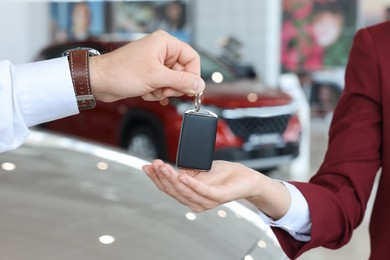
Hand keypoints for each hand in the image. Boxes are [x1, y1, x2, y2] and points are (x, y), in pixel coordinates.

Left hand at [89, 30, 204, 101]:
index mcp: (165, 43)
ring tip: (150, 89)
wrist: (99, 81)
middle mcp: (162, 51)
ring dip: (163, 91)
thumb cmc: (121, 72)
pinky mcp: (149, 74)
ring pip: (173, 82)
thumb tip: (199, 84)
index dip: (192, 75)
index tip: (190, 89)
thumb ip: (181, 81)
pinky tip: (147, 92)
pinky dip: (157, 93)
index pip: (192, 58)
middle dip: (174, 85)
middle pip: (183, 72)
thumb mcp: (156, 77)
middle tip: (164, 90)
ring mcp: (155, 63)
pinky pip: (162, 86)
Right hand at [142, 159, 290, 218]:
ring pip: (184, 191)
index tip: (147, 166)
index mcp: (189, 196)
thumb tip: (161, 167)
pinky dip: (190, 183)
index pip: (168, 189)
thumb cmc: (222, 175)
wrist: (245, 177)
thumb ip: (182, 172)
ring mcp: (207, 201)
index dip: (156, 178)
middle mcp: (195, 202)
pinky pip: (201, 190)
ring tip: (164, 166)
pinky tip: (182, 174)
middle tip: (154, 164)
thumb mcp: (197, 171)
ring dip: (172, 178)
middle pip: (173, 190)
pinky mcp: (218, 196)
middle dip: (161, 176)